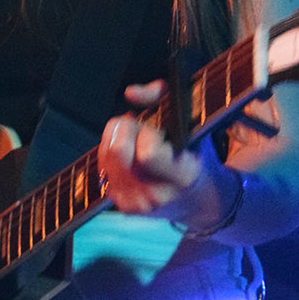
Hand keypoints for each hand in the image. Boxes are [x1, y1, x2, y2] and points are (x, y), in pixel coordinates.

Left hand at [99, 81, 243, 232]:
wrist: (196, 199)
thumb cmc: (191, 152)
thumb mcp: (189, 120)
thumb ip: (160, 96)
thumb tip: (131, 93)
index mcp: (182, 175)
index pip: (149, 154)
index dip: (148, 133)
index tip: (157, 130)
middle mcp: (158, 194)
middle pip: (118, 151)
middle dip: (127, 131)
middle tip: (140, 129)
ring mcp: (138, 202)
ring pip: (106, 156)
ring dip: (117, 140)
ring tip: (135, 140)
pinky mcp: (123, 205)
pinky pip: (102, 168)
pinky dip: (111, 155)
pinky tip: (129, 154)